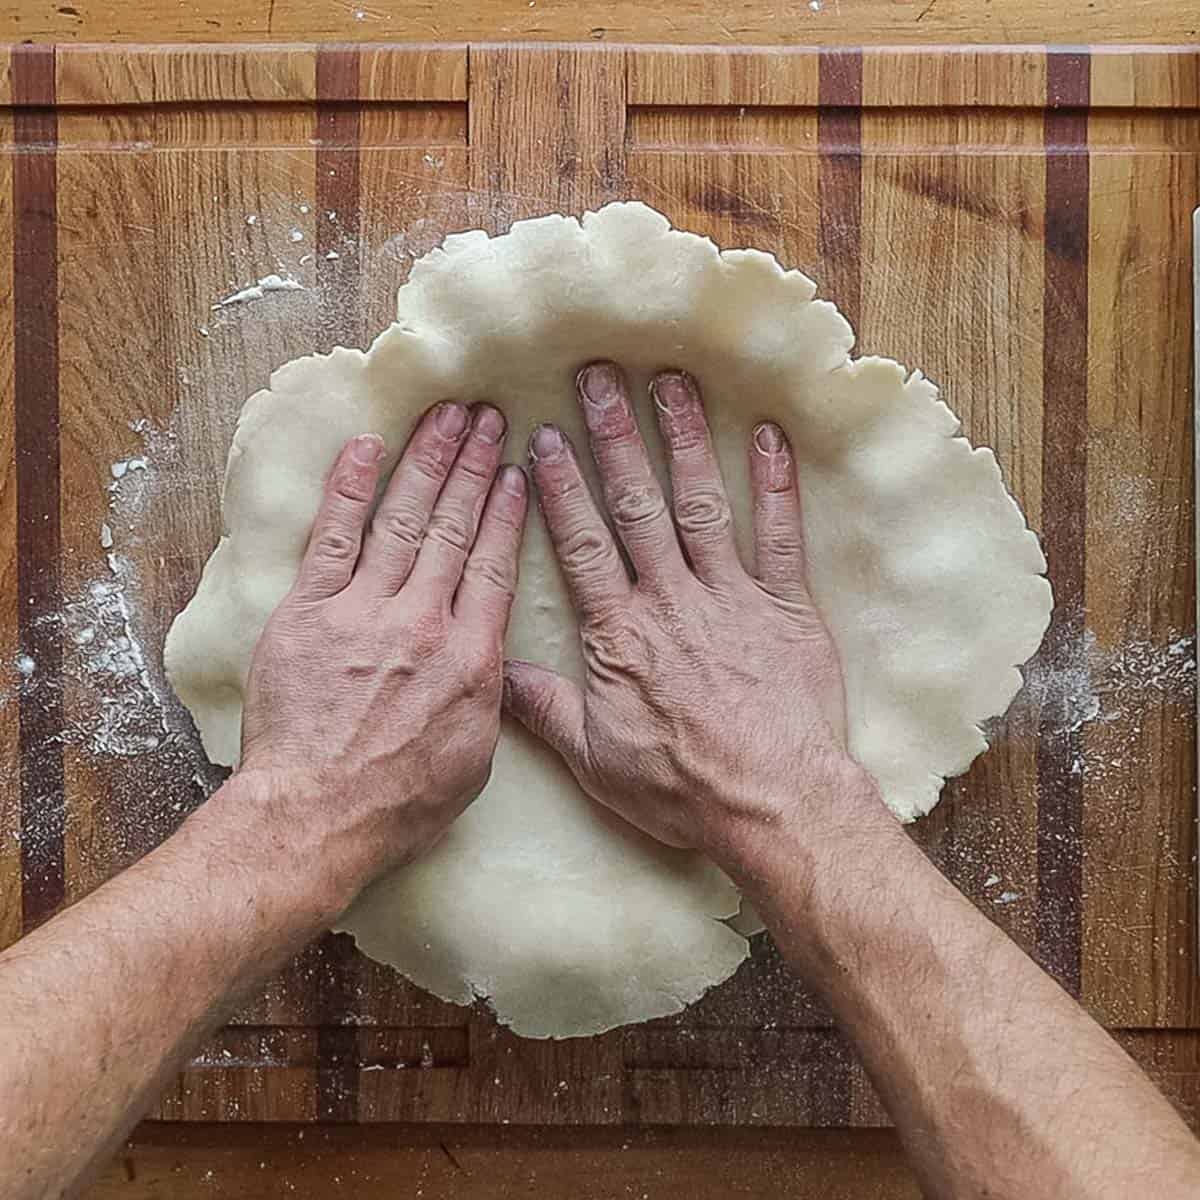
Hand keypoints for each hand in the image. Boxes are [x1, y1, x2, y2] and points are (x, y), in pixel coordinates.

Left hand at [239, 402, 526, 902]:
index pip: (493, 564)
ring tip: (445, 416)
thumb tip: (496, 664)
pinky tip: (366, 448)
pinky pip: (333, 539)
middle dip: (472, 466)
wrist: (320, 814)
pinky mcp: (309, 614)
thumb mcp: (477, 757)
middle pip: (452, 528)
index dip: (505, 512)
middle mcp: (423, 622)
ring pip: (402, 520)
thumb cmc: (401, 799)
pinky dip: (349, 490)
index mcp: (472, 657)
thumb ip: (492, 698)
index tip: (514, 471)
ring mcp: (364, 613)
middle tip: (486, 416)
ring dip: (426, 462)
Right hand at [503, 362, 889, 865]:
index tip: (545, 437)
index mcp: (620, 632)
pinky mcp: (786, 607)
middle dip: (615, 435)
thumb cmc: (682, 788)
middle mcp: (672, 599)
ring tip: (671, 381)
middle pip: (637, 504)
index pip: (583, 542)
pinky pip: (780, 536)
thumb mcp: (594, 760)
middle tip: (599, 375)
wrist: (774, 804)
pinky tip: (769, 435)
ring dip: (685, 439)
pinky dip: (776, 485)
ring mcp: (732, 597)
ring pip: (702, 503)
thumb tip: (495, 671)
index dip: (562, 487)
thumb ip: (544, 708)